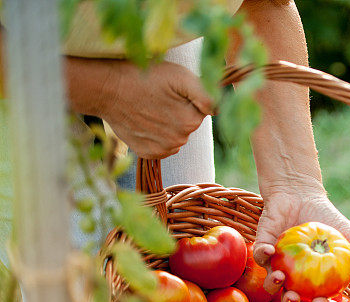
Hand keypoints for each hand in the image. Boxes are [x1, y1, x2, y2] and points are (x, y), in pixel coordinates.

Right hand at [98, 61, 214, 158]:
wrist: (105, 88)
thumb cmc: (143, 77)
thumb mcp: (180, 76)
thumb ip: (206, 95)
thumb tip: (219, 109)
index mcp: (190, 122)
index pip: (203, 110)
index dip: (191, 98)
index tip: (174, 91)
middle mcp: (179, 140)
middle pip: (189, 123)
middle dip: (180, 111)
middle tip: (159, 97)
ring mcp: (162, 149)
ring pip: (176, 135)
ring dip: (168, 123)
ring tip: (149, 108)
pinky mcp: (146, 153)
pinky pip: (162, 145)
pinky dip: (156, 135)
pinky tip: (144, 121)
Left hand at [252, 183, 349, 301]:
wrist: (302, 194)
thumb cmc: (327, 217)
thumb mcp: (349, 234)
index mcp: (314, 280)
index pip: (316, 300)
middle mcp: (293, 277)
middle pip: (289, 299)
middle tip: (294, 298)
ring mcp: (276, 264)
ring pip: (270, 282)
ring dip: (272, 284)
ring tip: (279, 276)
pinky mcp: (262, 247)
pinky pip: (259, 256)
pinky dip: (263, 255)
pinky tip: (271, 250)